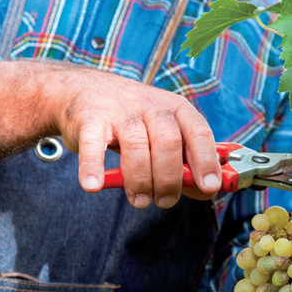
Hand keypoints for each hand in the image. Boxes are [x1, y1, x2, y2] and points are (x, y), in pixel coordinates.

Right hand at [0, 61, 221, 207]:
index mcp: (174, 108)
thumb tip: (208, 190)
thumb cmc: (132, 120)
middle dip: (170, 178)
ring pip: (136, 146)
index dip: (206, 161)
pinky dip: (93, 167)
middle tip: (164, 201)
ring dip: (140, 180)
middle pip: (168, 142)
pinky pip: (93, 146)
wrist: (81, 91)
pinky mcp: (90, 120)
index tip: (209, 186)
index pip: (197, 132)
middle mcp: (149, 106)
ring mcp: (119, 112)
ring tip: (140, 201)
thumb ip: (185, 160)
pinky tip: (94, 185)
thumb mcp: (163, 132)